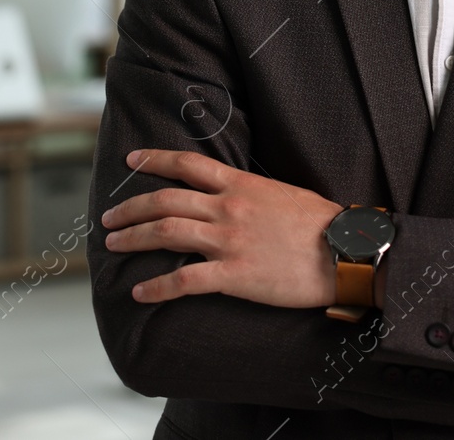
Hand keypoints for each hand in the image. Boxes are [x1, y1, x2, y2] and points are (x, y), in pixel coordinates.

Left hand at [101, 149, 342, 308]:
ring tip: (113, 246)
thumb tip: (232, 193)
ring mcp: (229, 241)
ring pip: (166, 233)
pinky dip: (157, 287)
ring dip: (133, 239)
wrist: (345, 252)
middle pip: (165, 200)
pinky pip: (184, 281)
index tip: (132, 161)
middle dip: (130, 208)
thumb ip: (252, 192)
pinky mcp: (234, 275)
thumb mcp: (283, 193)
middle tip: (108, 218)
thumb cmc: (322, 224)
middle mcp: (228, 207)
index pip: (187, 164)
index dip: (154, 160)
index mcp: (241, 184)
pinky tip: (140, 292)